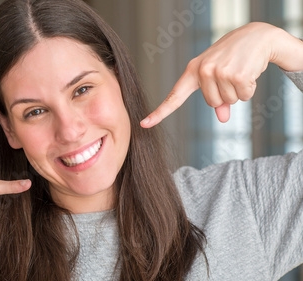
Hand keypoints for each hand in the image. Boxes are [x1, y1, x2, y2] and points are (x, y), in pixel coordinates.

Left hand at [140, 22, 302, 127]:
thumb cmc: (234, 56)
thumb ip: (217, 98)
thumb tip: (223, 119)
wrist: (257, 36)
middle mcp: (202, 71)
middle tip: (232, 74)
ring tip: (240, 70)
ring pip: (228, 101)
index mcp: (192, 71)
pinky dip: (250, 88)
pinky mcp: (236, 75)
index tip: (144, 124)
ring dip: (239, 91)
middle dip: (226, 94)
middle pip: (212, 103)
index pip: (174, 97)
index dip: (159, 113)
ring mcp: (217, 72)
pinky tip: (249, 72)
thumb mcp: (219, 74)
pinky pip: (243, 97)